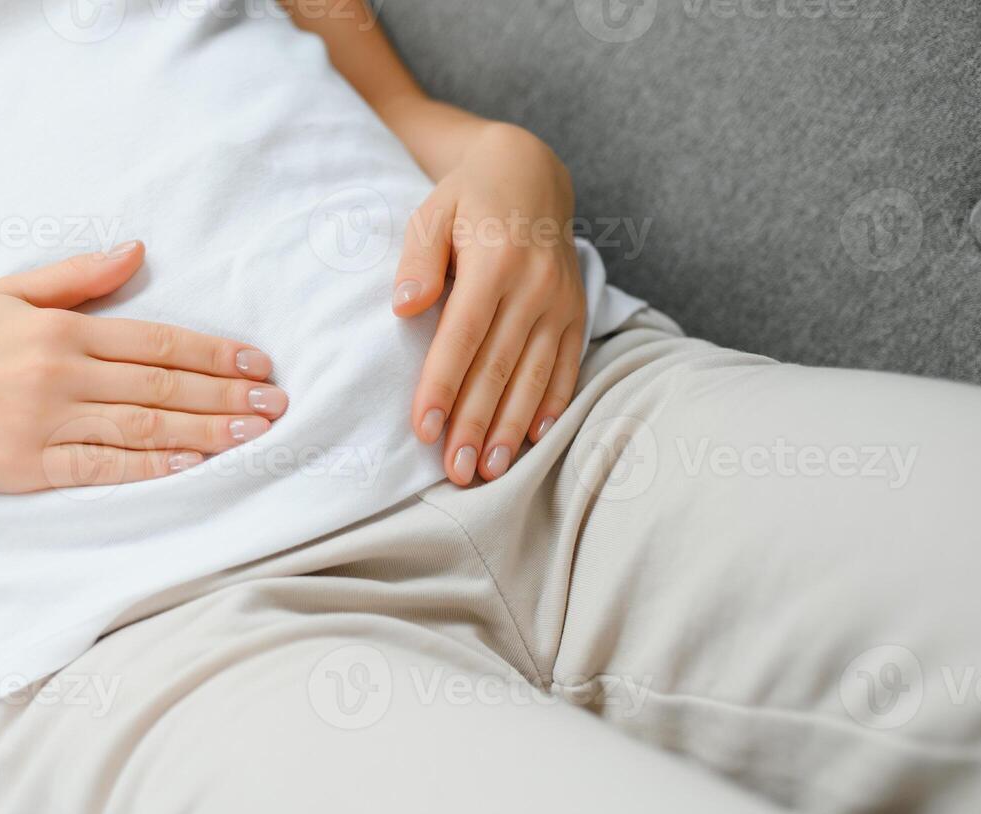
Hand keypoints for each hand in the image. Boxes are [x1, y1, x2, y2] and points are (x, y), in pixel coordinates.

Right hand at [0, 242, 286, 491]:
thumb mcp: (9, 292)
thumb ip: (78, 277)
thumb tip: (139, 250)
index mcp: (62, 330)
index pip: (157, 342)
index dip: (215, 353)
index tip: (258, 364)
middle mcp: (60, 374)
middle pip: (162, 385)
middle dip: (227, 396)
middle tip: (277, 404)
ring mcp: (46, 423)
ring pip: (143, 426)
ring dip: (205, 432)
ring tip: (253, 436)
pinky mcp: (31, 466)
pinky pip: (103, 467)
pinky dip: (150, 466)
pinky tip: (192, 465)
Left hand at [392, 123, 588, 485]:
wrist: (531, 174)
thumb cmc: (467, 200)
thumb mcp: (431, 213)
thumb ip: (417, 261)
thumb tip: (404, 308)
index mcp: (494, 261)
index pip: (462, 336)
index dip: (442, 386)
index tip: (424, 429)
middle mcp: (534, 285)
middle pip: (499, 367)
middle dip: (475, 424)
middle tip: (456, 472)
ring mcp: (560, 301)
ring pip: (534, 375)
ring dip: (511, 428)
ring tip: (489, 470)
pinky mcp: (576, 311)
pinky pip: (567, 366)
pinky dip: (552, 405)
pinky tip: (533, 438)